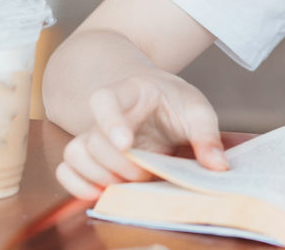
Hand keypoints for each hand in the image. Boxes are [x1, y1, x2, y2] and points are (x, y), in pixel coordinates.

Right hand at [55, 71, 228, 198]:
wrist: (156, 98)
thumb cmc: (173, 102)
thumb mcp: (197, 109)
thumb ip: (207, 135)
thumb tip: (218, 166)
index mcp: (131, 92)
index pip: (105, 98)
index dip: (110, 121)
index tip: (126, 142)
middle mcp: (106, 113)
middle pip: (93, 138)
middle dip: (119, 164)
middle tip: (145, 170)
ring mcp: (93, 134)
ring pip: (75, 153)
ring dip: (99, 175)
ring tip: (128, 180)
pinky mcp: (88, 156)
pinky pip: (66, 169)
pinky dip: (77, 185)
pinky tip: (100, 192)